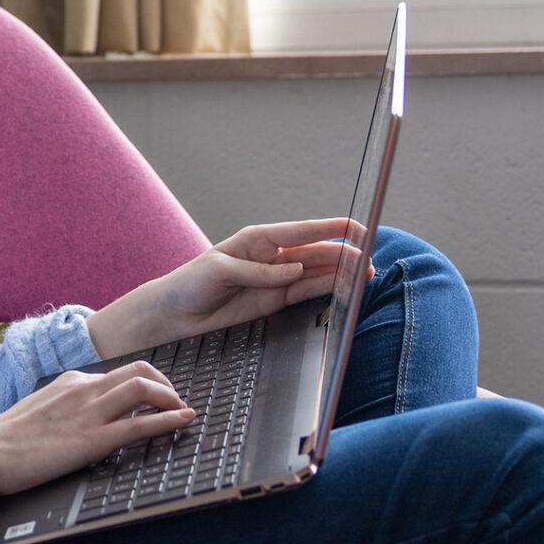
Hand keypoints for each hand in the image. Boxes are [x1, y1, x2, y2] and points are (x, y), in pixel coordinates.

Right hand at [0, 361, 196, 494]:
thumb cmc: (6, 437)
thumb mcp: (39, 408)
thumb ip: (64, 405)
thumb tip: (79, 415)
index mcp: (71, 381)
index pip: (117, 372)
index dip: (144, 381)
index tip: (156, 393)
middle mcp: (84, 388)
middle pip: (139, 370)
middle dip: (165, 382)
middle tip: (176, 399)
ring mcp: (90, 412)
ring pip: (144, 388)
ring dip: (171, 397)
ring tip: (183, 409)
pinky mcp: (94, 439)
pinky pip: (140, 424)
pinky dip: (169, 420)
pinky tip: (184, 421)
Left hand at [97, 218, 376, 357]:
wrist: (173, 314)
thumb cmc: (189, 283)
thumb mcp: (220, 271)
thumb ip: (259, 271)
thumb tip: (294, 269)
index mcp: (260, 238)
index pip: (306, 229)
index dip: (335, 228)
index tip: (360, 229)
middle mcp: (273, 255)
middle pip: (319, 251)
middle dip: (346, 256)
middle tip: (369, 266)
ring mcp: (276, 277)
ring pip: (318, 272)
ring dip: (341, 274)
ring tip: (364, 279)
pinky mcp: (274, 299)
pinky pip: (307, 292)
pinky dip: (327, 291)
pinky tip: (344, 291)